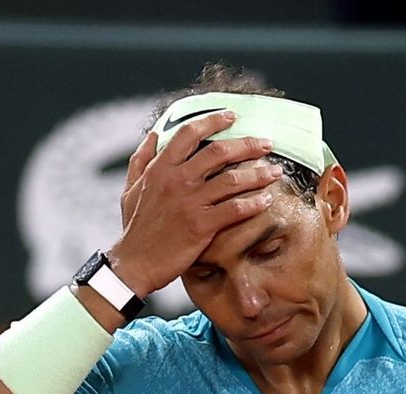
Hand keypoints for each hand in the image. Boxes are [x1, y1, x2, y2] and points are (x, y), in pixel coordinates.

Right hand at [109, 111, 281, 295]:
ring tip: (275, 171)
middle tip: (266, 143)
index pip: (189, 132)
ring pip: (232, 180)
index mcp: (160, 167)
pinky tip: (266, 201)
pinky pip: (234, 210)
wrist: (134, 264)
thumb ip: (141, 159)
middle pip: (219, 151)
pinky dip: (253, 204)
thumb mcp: (130, 188)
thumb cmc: (134, 229)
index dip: (213, 120)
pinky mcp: (201, 226)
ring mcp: (190, 203)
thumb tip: (154, 134)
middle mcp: (177, 180)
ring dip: (258, 173)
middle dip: (247, 144)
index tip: (231, 117)